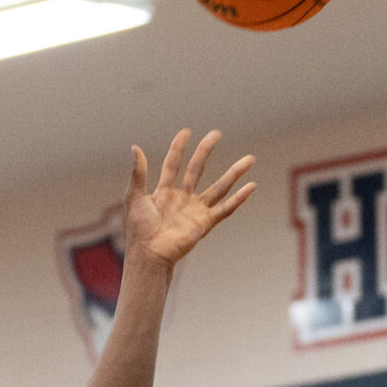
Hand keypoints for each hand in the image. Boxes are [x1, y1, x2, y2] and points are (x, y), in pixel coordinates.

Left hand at [123, 129, 256, 267]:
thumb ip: (138, 173)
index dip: (179, 148)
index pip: (173, 164)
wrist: (149, 254)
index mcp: (164, 192)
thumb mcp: (135, 197)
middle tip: (216, 133)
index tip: (186, 132)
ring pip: (219, 186)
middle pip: (197, 169)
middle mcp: (182, 198)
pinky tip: (251, 186)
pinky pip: (226, 209)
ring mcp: (196, 210)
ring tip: (250, 158)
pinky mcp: (205, 223)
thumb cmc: (139, 230)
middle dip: (207, 150)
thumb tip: (135, 147)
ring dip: (235, 172)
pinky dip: (239, 198)